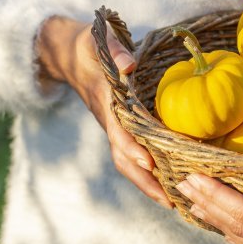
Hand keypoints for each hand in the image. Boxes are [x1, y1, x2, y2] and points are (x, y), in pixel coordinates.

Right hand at [36, 15, 172, 208]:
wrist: (70, 56)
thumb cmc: (90, 46)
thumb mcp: (98, 41)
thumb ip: (114, 50)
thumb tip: (130, 64)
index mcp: (106, 102)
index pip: (117, 130)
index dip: (131, 148)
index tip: (148, 163)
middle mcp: (109, 121)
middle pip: (123, 159)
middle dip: (144, 181)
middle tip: (169, 200)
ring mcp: (113, 128)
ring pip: (126, 163)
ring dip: (147, 184)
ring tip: (172, 202)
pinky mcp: (120, 130)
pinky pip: (131, 156)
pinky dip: (147, 174)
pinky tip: (167, 185)